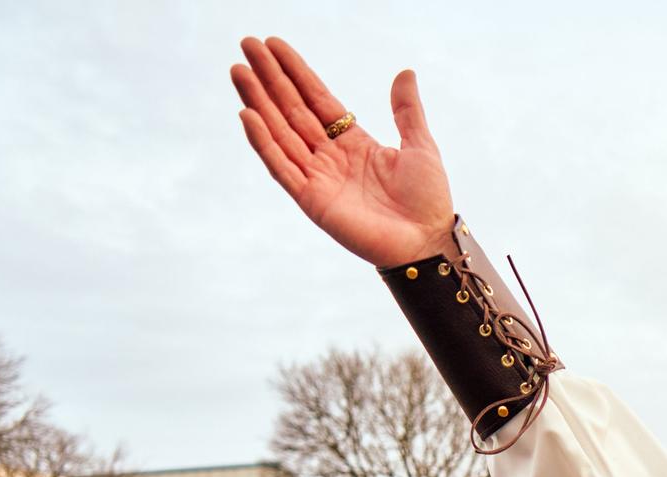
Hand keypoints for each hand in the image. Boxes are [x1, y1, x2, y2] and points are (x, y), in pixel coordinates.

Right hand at [231, 37, 454, 266]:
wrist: (428, 242)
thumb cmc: (428, 201)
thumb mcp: (420, 146)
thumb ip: (407, 111)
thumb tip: (405, 72)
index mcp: (353, 142)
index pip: (317, 99)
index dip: (295, 72)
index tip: (273, 45)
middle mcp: (330, 157)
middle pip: (292, 110)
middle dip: (269, 78)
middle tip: (247, 45)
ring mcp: (318, 178)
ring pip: (280, 132)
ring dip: (258, 101)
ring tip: (238, 70)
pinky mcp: (312, 200)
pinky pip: (281, 167)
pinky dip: (264, 143)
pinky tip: (248, 115)